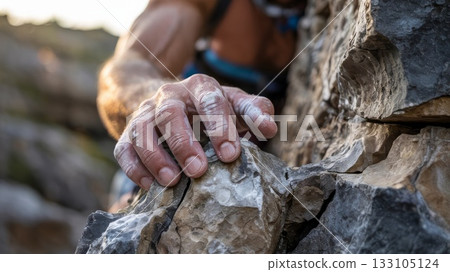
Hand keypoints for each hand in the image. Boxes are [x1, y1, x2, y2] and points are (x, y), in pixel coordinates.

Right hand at [113, 74, 276, 188]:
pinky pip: (124, 148)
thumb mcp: (233, 103)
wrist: (166, 98)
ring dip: (155, 157)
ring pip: (142, 130)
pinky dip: (134, 168)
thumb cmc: (208, 107)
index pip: (210, 100)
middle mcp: (169, 96)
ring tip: (172, 181)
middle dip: (184, 143)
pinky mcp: (128, 132)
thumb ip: (253, 111)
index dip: (220, 126)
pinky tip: (149, 186)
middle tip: (199, 170)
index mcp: (199, 86)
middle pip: (170, 114)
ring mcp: (145, 113)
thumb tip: (270, 126)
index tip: (231, 154)